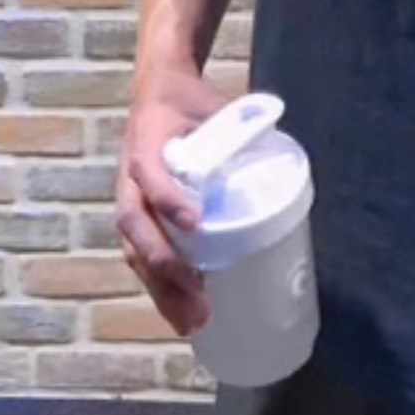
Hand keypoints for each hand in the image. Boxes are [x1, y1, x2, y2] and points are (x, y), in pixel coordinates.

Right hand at [115, 64, 234, 337]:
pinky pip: (142, 257)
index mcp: (148, 143)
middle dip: (165, 267)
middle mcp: (131, 177)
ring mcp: (130, 200)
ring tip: (191, 323)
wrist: (159, 91)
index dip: (169, 199)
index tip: (196, 223)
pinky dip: (161, 289)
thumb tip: (284, 164)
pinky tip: (183, 315)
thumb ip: (242, 129)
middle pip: (136, 228)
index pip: (150, 173)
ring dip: (162, 290)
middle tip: (199, 300)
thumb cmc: (192, 103)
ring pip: (136, 251)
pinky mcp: (140, 218)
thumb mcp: (216, 106)